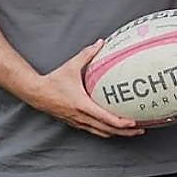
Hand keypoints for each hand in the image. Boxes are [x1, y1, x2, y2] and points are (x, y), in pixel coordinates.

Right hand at [29, 41, 144, 138]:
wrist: (35, 93)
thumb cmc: (53, 80)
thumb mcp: (71, 66)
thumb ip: (87, 54)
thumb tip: (100, 42)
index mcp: (82, 105)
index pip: (105, 118)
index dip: (121, 122)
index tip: (134, 122)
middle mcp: (81, 117)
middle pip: (108, 130)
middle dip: (125, 132)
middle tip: (141, 129)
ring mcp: (78, 122)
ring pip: (101, 133)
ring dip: (117, 134)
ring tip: (132, 131)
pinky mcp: (75, 123)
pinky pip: (94, 131)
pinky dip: (106, 131)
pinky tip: (114, 128)